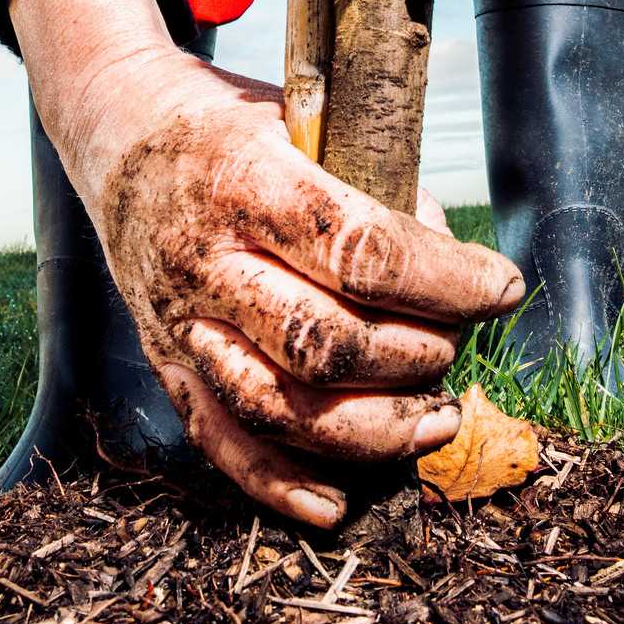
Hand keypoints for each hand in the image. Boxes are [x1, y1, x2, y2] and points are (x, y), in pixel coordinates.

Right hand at [11, 0, 523, 527]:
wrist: (121, 136)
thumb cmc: (235, 126)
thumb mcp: (307, 119)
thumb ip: (376, 185)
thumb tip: (449, 264)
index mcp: (245, 180)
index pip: (359, 250)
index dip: (445, 280)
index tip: (501, 287)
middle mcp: (204, 259)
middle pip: (322, 342)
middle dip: (414, 358)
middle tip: (455, 349)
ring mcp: (178, 319)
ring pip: (277, 407)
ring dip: (369, 431)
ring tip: (434, 421)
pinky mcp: (165, 362)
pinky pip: (220, 440)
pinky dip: (279, 484)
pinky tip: (337, 504)